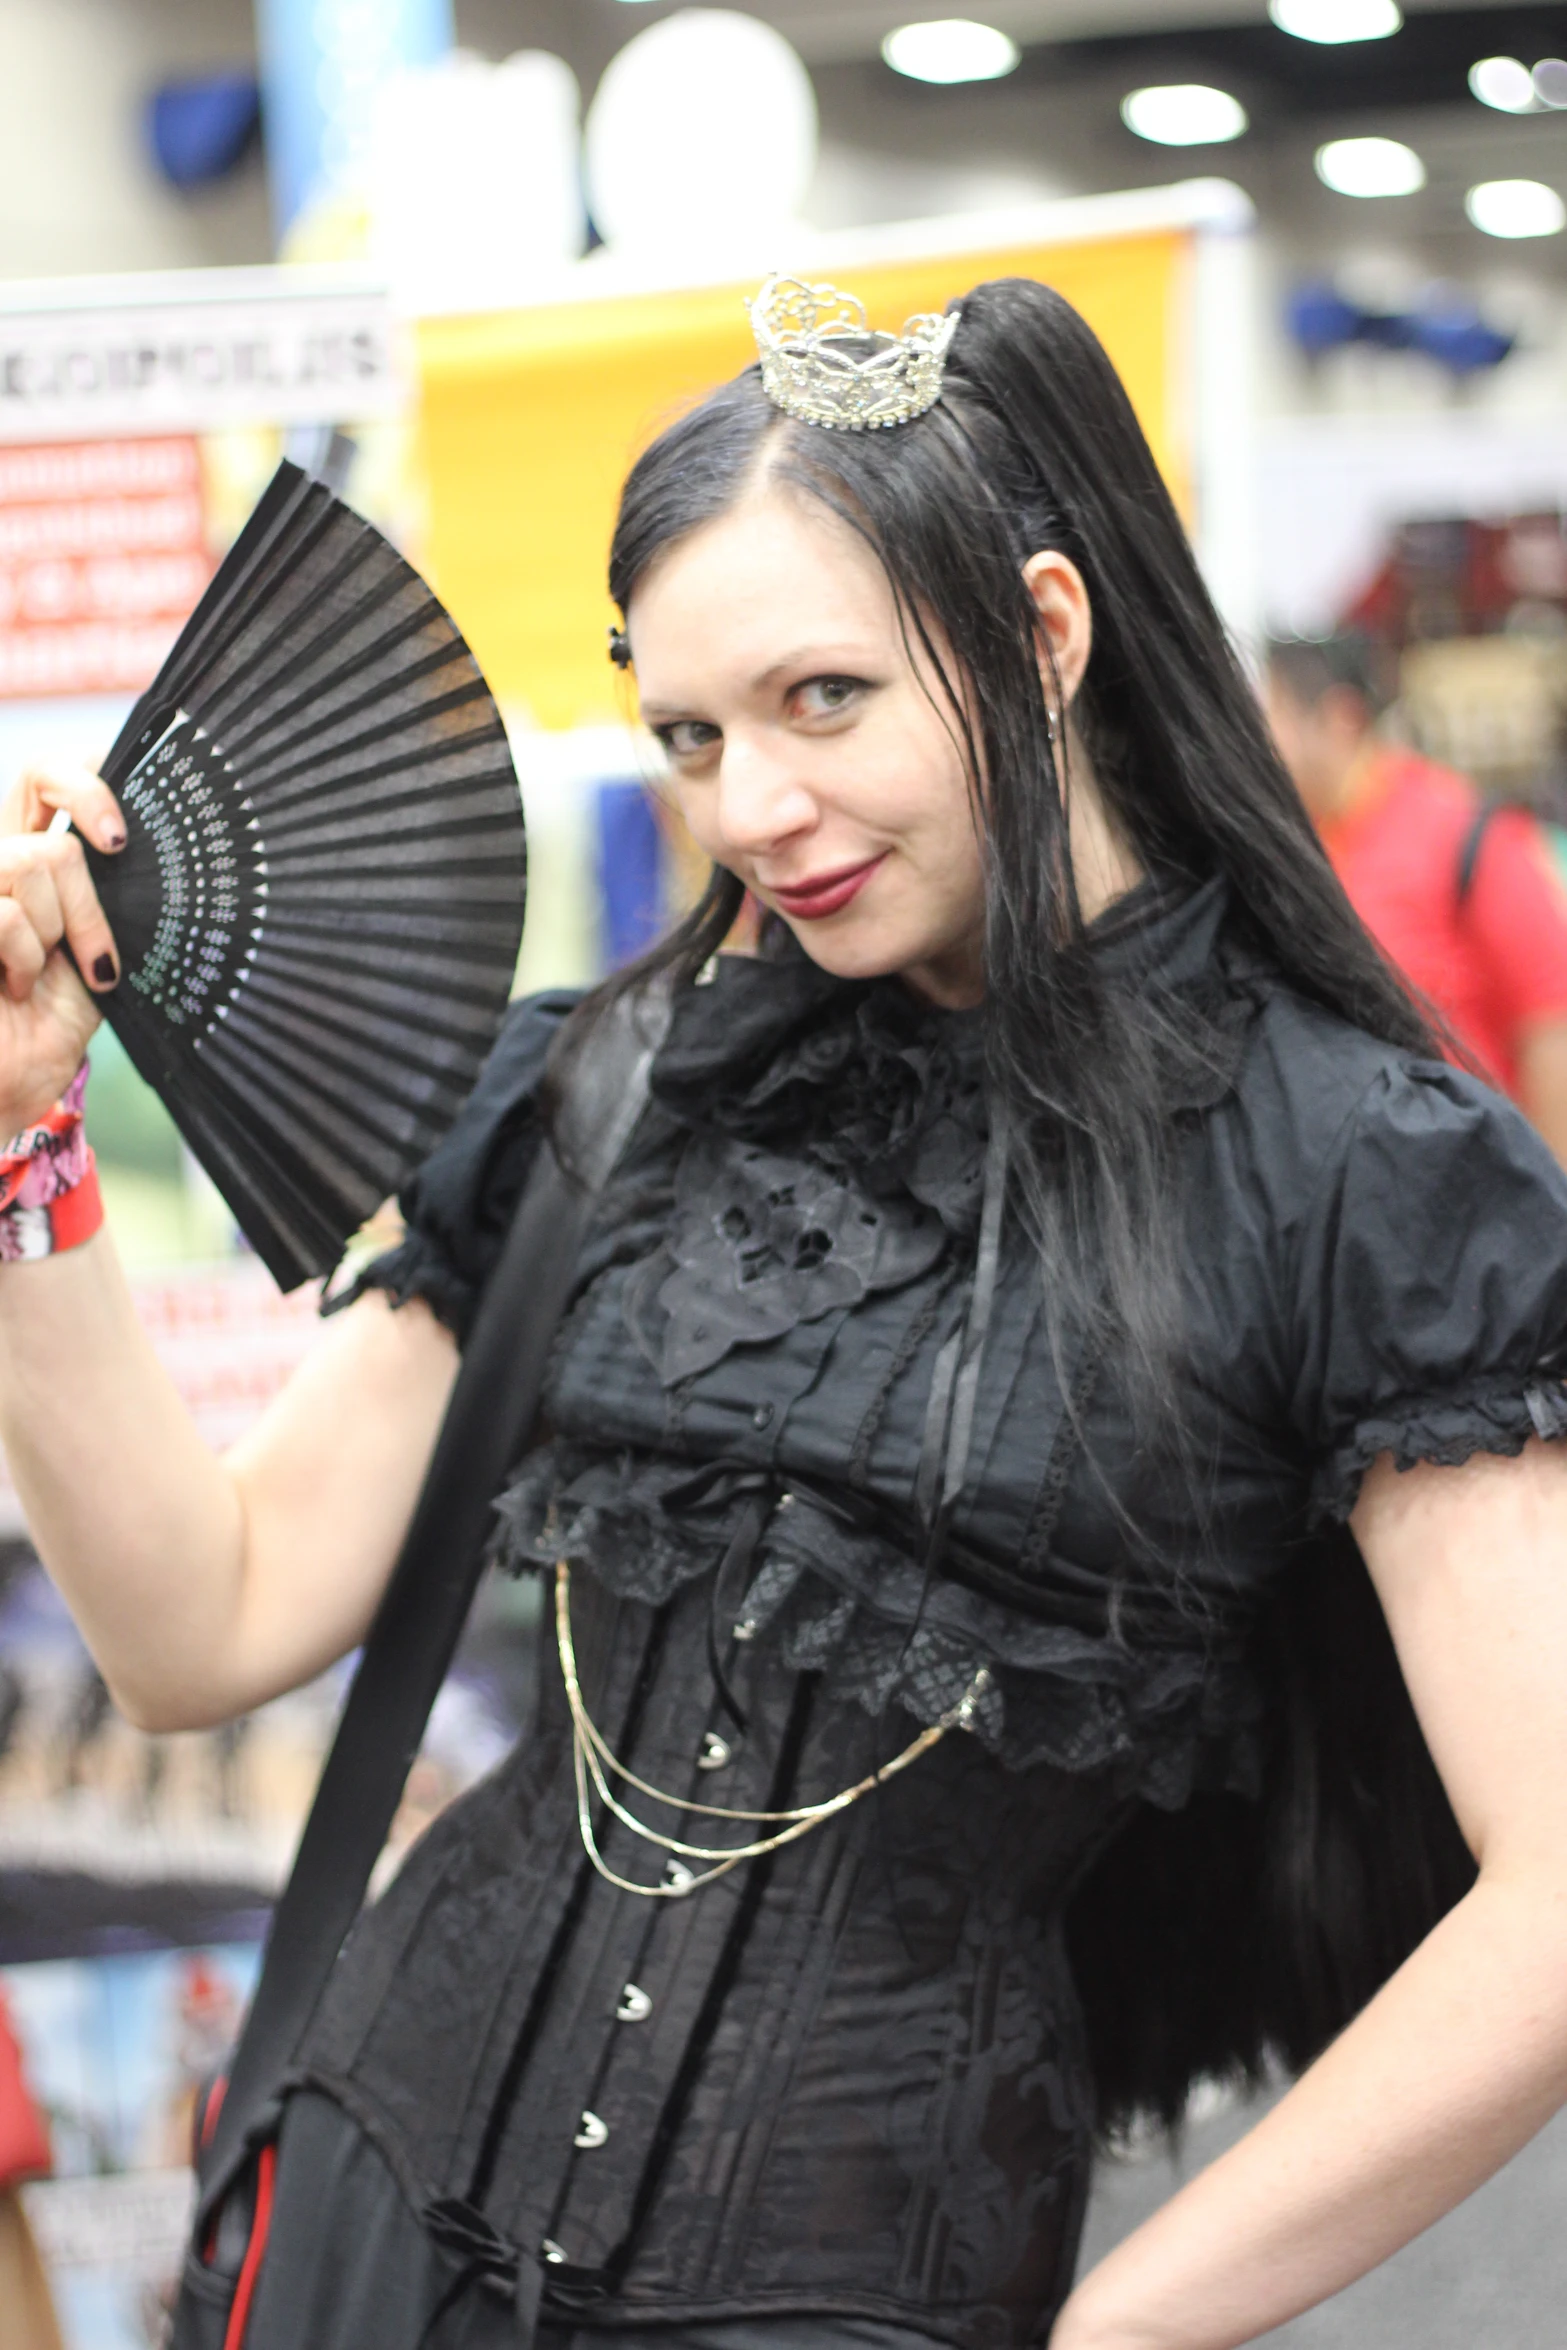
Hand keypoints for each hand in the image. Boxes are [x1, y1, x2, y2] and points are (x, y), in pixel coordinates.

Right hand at [0, 765, 125, 1137]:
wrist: (7, 1083)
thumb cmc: (48, 1025)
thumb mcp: (96, 954)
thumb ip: (109, 901)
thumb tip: (156, 858)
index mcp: (25, 857)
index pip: (46, 777)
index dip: (86, 779)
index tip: (122, 836)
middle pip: (38, 784)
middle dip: (88, 855)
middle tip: (102, 920)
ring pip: (36, 858)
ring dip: (61, 927)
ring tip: (38, 973)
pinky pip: (5, 910)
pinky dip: (26, 956)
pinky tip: (16, 987)